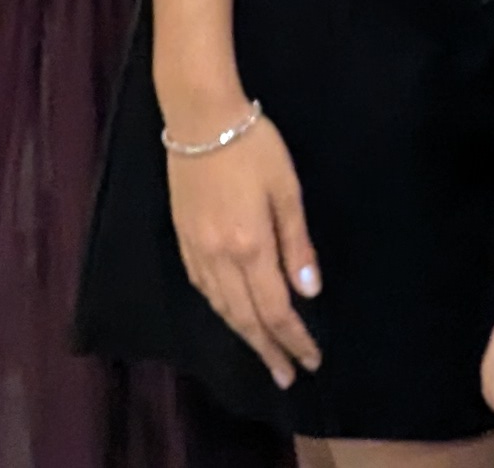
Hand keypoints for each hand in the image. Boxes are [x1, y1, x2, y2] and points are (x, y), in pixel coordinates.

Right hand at [166, 107, 322, 388]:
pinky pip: (202, 288)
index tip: (311, 360)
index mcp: (250, 246)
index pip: (275, 309)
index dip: (294, 339)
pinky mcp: (183, 238)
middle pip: (245, 317)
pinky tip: (230, 313)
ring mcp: (196, 250)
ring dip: (244, 335)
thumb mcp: (286, 190)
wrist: (199, 117)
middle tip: (287, 376)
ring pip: (221, 307)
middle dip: (268, 350)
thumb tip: (309, 292)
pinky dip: (220, 309)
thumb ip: (297, 244)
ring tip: (263, 353)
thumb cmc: (253, 146)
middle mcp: (219, 257)